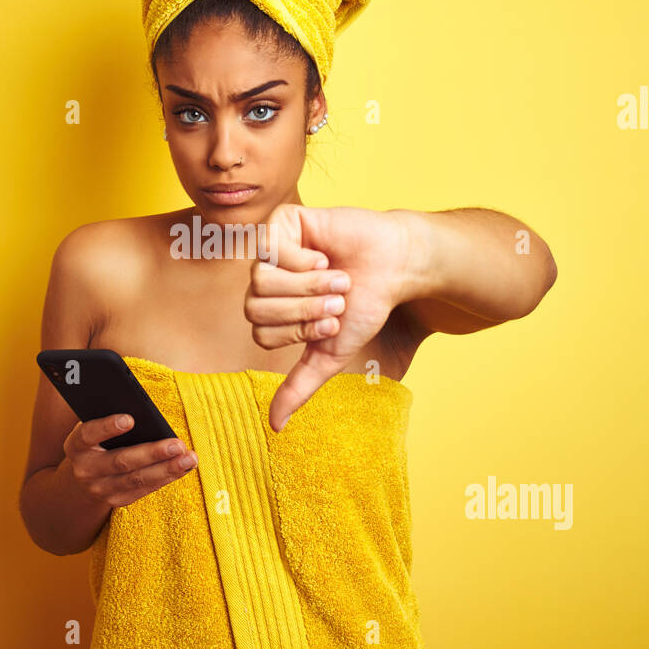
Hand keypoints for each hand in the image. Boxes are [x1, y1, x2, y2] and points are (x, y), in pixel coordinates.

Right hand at [63, 413, 196, 507]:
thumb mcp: (94, 427)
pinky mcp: (117, 500)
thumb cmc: (96, 440)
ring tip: (189, 458)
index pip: (89, 434)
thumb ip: (109, 417)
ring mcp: (101, 488)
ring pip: (137, 479)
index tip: (129, 419)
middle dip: (152, 453)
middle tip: (177, 444)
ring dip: (167, 469)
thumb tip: (141, 408)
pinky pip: (145, 489)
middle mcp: (85, 469)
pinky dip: (167, 477)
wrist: (83, 477)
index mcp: (76, 445)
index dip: (107, 427)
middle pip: (121, 461)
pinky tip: (184, 466)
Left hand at [246, 204, 413, 430]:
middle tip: (337, 300)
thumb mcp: (330, 353)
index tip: (333, 321)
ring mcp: (271, 249)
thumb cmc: (364, 306)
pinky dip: (305, 259)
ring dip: (309, 285)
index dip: (301, 331)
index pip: (261, 332)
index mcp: (271, 310)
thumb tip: (274, 426)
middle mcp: (265, 279)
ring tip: (337, 278)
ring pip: (261, 280)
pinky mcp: (282, 222)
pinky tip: (325, 255)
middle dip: (303, 310)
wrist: (394, 267)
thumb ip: (300, 385)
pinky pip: (271, 248)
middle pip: (254, 307)